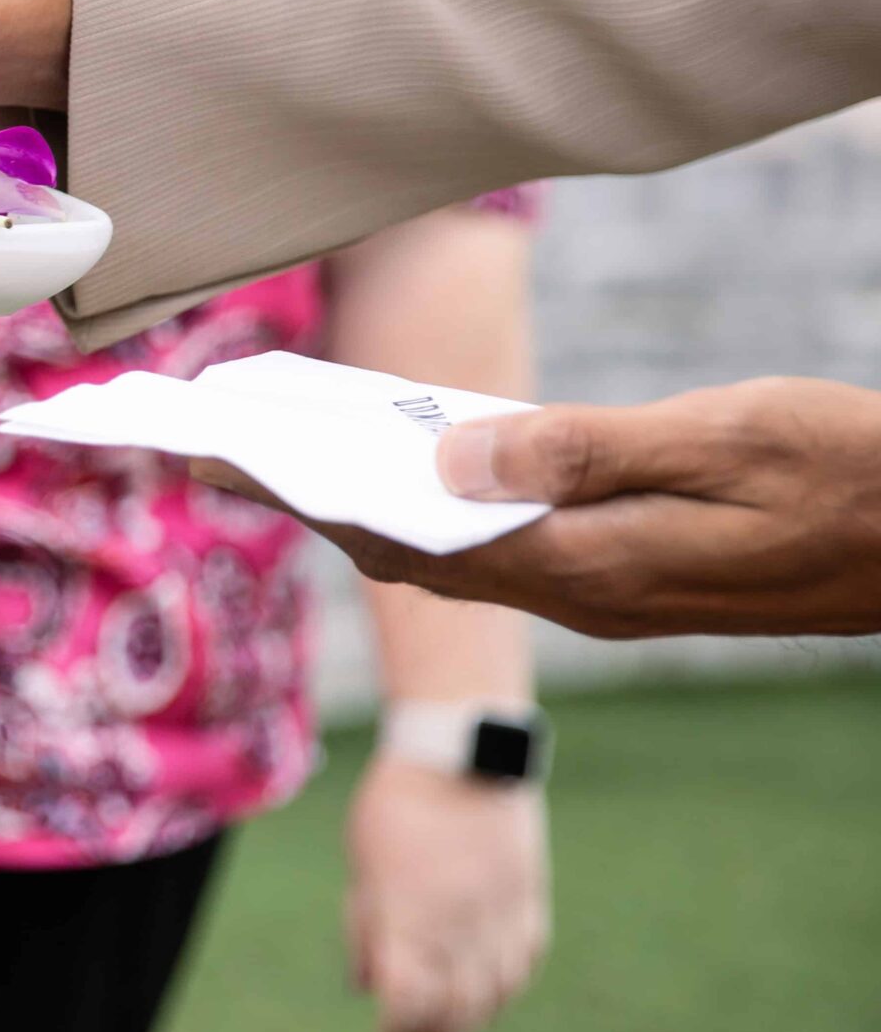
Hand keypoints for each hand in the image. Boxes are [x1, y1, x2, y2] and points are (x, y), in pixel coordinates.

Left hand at [192, 377, 880, 638]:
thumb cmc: (851, 474)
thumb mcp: (722, 439)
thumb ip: (586, 453)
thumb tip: (450, 461)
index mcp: (589, 563)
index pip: (403, 536)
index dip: (300, 494)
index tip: (215, 456)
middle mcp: (584, 590)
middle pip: (407, 550)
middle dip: (304, 499)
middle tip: (214, 450)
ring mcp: (610, 592)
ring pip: (452, 553)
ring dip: (362, 507)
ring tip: (284, 452)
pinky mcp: (636, 579)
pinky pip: (503, 550)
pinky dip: (436, 512)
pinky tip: (412, 468)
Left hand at [345, 756, 547, 1031]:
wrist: (463, 755)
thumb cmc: (397, 806)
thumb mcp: (364, 866)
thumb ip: (366, 928)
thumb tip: (365, 986)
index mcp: (413, 920)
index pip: (410, 1005)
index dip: (396, 1030)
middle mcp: (463, 928)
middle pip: (457, 1015)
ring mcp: (503, 918)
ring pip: (496, 998)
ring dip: (469, 1020)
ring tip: (444, 1021)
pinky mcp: (529, 903)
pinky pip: (521, 966)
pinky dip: (501, 989)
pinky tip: (482, 988)